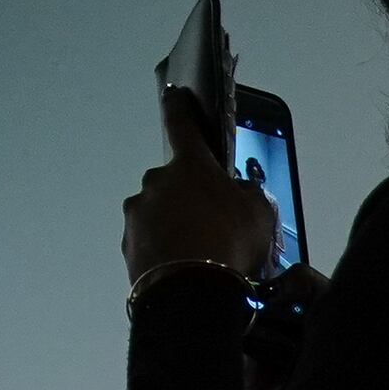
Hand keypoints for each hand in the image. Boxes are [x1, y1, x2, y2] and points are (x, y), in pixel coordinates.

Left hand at [124, 87, 280, 287]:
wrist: (192, 295)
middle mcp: (156, 183)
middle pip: (172, 182)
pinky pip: (149, 243)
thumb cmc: (229, 244)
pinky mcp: (129, 247)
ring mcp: (138, 215)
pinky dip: (162, 251)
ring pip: (158, 214)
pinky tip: (183, 269)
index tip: (174, 95)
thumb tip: (238, 191)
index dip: (179, 107)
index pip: (182, 124)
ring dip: (173, 226)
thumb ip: (248, 193)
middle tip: (210, 223)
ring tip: (197, 255)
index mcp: (189, 165)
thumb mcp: (259, 213)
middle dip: (187, 197)